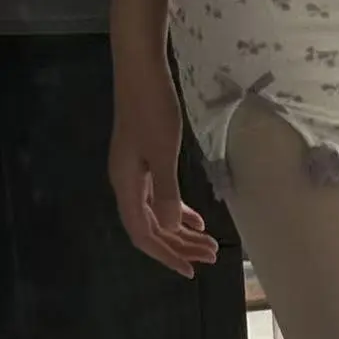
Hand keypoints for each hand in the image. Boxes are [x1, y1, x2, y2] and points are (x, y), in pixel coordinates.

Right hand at [109, 60, 218, 278]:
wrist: (140, 69)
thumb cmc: (152, 108)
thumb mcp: (163, 153)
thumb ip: (166, 192)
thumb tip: (169, 228)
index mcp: (126, 185)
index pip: (143, 234)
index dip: (166, 255)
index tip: (191, 270)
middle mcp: (126, 183)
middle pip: (152, 228)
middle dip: (181, 245)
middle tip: (211, 256)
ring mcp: (134, 172)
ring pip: (158, 213)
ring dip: (182, 230)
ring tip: (210, 243)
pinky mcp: (144, 160)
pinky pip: (160, 196)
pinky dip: (178, 209)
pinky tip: (196, 218)